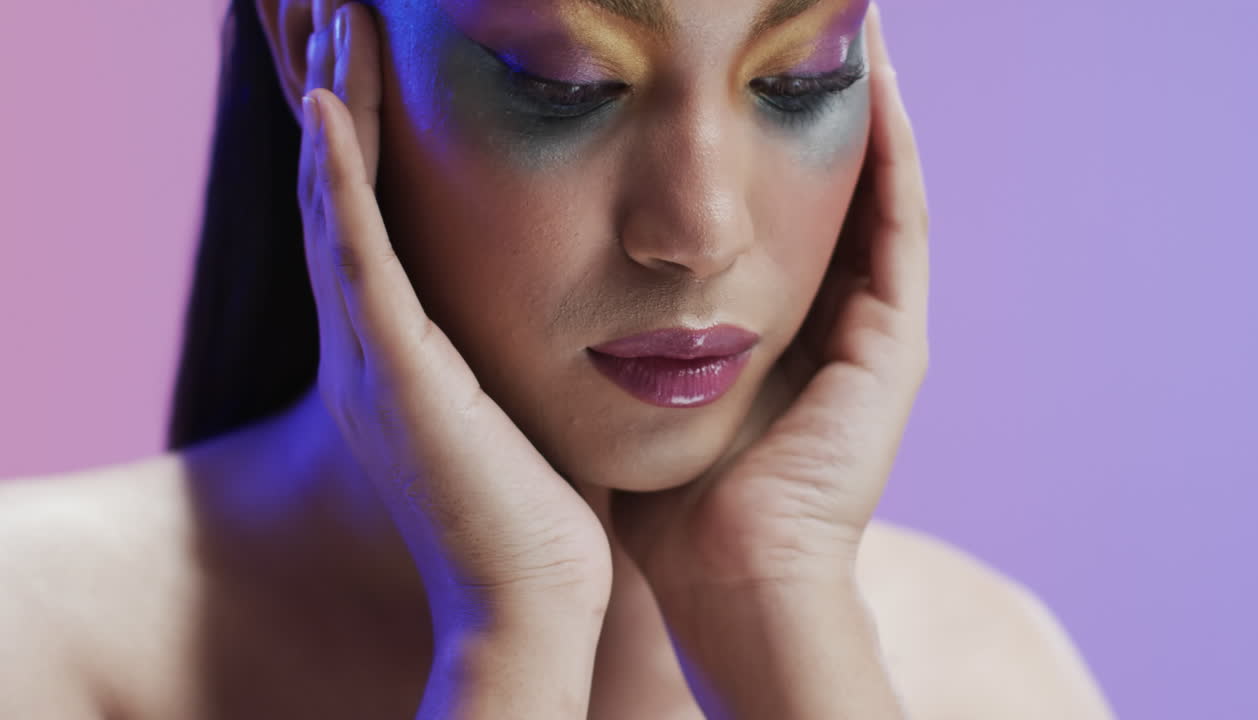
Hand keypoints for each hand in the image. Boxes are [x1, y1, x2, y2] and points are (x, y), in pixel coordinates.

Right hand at [297, 2, 609, 626]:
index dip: (362, 131)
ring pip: (335, 202)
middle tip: (332, 7)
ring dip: (329, 106)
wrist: (530, 599)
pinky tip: (325, 106)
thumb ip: (516, 345)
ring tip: (329, 16)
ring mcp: (375, 355)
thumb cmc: (539, 509)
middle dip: (334, 94)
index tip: (370, 53)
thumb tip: (570, 298)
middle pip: (337, 189)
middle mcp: (373, 340)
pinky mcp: (396, 374)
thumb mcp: (517, 400)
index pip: (374, 213)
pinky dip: (335, 180)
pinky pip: (356, 258)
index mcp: (405, 345)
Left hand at [610, 1, 929, 594]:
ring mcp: (877, 330)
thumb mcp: (632, 381)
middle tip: (792, 23)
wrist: (726, 578)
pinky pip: (902, 222)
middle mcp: (836, 320)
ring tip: (851, 19)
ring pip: (877, 188)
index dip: (757, 135)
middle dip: (810, 104)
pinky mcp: (899, 343)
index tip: (723, 68)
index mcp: (777, 329)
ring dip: (866, 105)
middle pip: (830, 188)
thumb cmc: (665, 498)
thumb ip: (608, 324)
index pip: (775, 211)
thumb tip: (540, 264)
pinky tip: (876, 73)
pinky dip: (894, 148)